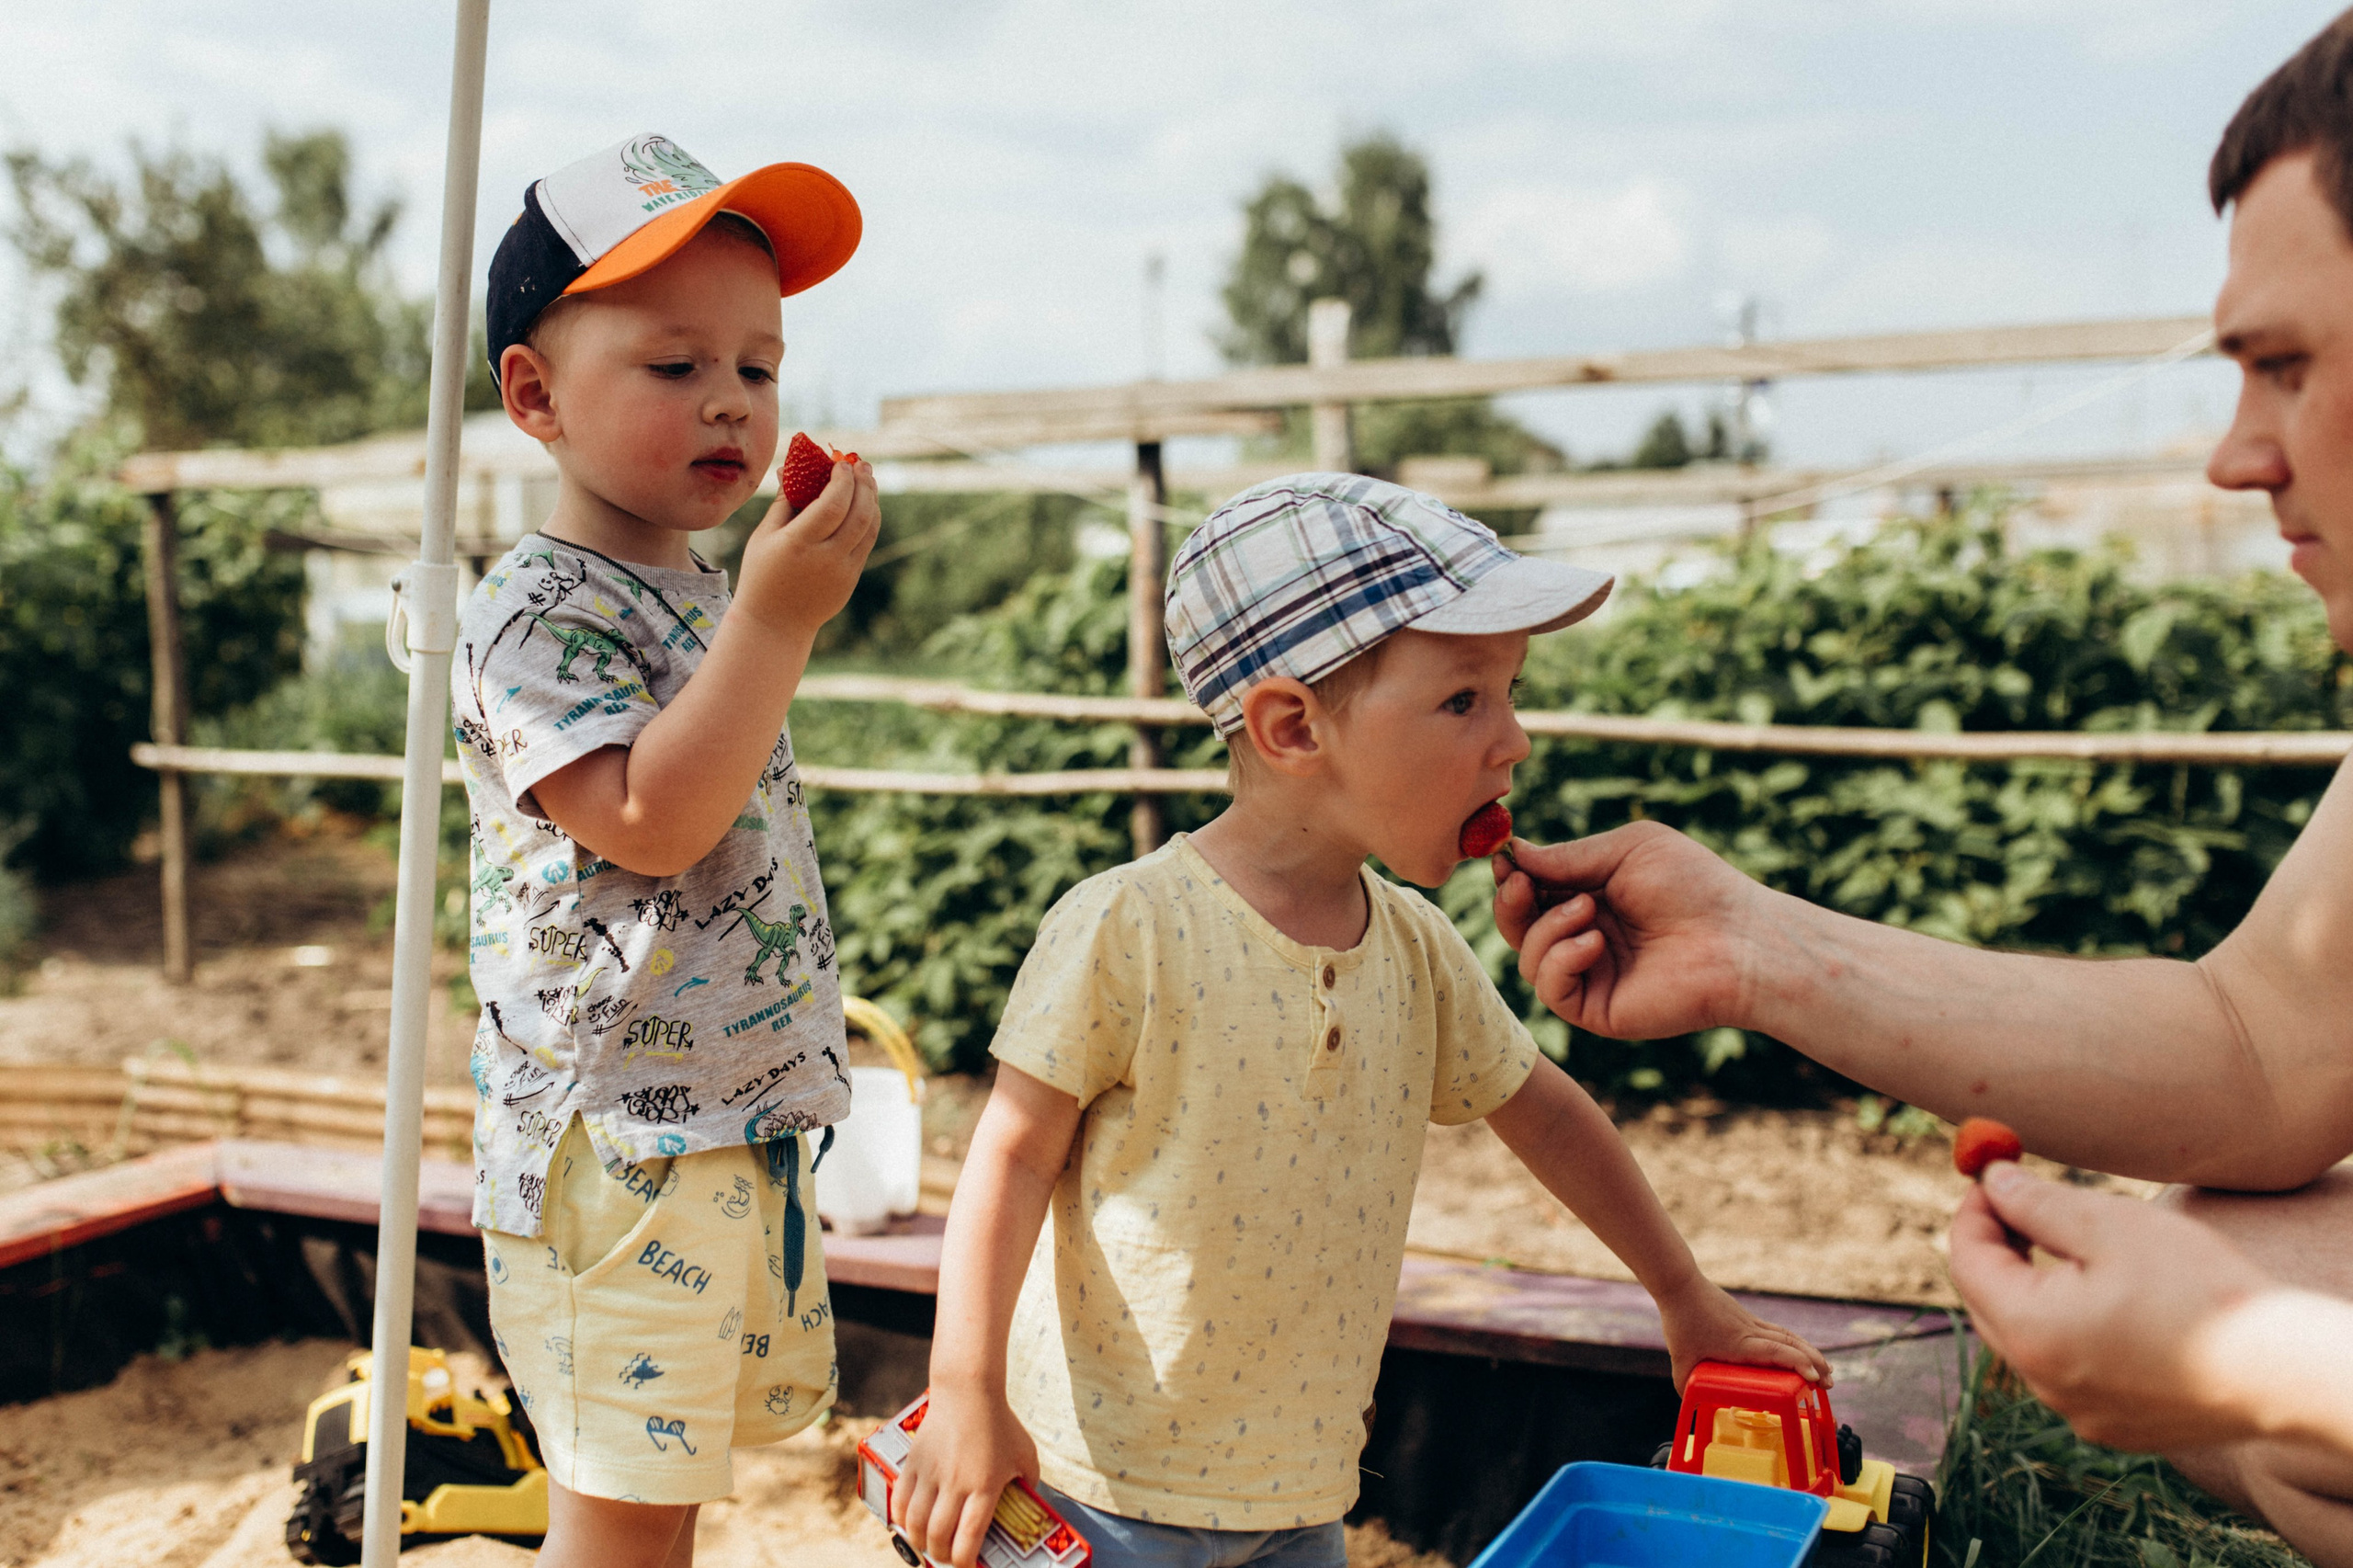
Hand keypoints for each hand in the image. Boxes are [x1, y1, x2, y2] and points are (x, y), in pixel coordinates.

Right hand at [734, 456, 879, 641]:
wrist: (774, 624)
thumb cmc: (762, 574)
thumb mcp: (764, 536)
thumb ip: (783, 501)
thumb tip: (791, 467)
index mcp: (798, 544)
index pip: (832, 505)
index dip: (842, 480)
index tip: (842, 462)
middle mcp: (825, 558)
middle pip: (858, 514)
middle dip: (864, 484)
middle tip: (862, 465)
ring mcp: (842, 571)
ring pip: (869, 528)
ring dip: (872, 500)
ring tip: (867, 479)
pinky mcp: (851, 580)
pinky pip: (867, 543)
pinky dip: (870, 519)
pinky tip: (865, 504)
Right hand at [891, 1384, 1039, 1567]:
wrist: (968, 1391)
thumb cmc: (1000, 1423)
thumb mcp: (1025, 1454)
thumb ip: (1028, 1483)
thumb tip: (1029, 1505)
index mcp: (985, 1486)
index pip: (968, 1539)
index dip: (965, 1563)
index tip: (968, 1567)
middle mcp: (955, 1483)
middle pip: (938, 1537)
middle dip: (941, 1557)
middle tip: (947, 1558)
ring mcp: (931, 1473)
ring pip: (915, 1523)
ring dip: (920, 1542)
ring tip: (928, 1544)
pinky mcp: (913, 1463)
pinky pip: (901, 1501)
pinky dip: (902, 1519)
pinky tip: (910, 1523)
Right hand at [1491, 822, 1760, 1039]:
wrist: (1737, 940)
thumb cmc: (1694, 885)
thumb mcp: (1626, 851)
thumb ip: (1568, 857)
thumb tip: (1513, 853)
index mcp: (1594, 897)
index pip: (1534, 892)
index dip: (1513, 878)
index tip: (1503, 862)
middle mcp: (1587, 937)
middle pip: (1519, 928)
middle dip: (1511, 904)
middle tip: (1520, 885)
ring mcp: (1591, 975)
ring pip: (1528, 958)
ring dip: (1547, 928)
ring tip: (1587, 911)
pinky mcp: (1596, 1009)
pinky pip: (1549, 989)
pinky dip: (1561, 960)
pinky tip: (1595, 943)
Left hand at [1654, 1275, 1834, 1393]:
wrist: (1680, 1284)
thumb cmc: (1681, 1321)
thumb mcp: (1680, 1359)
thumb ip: (1685, 1383)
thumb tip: (1691, 1403)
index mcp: (1739, 1343)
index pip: (1777, 1353)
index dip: (1798, 1364)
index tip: (1814, 1377)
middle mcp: (1751, 1332)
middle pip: (1791, 1345)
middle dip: (1814, 1364)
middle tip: (1830, 1383)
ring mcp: (1752, 1323)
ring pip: (1788, 1337)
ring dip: (1809, 1352)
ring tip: (1825, 1369)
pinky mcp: (1748, 1319)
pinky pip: (1778, 1332)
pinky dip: (1794, 1343)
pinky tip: (1799, 1351)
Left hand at [1948, 1162, 2280, 1451]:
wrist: (2283, 1369)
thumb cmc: (2199, 1288)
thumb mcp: (2109, 1225)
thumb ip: (2036, 1202)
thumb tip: (1991, 1180)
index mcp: (2030, 1331)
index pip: (1967, 1263)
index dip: (1974, 1212)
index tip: (1992, 1175)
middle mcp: (2042, 1382)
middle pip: (1987, 1303)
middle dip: (1996, 1249)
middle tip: (2019, 1204)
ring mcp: (2076, 1411)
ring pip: (2026, 1338)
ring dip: (2033, 1289)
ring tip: (2068, 1247)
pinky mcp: (2113, 1426)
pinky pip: (2067, 1369)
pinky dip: (2069, 1329)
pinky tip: (2106, 1300)